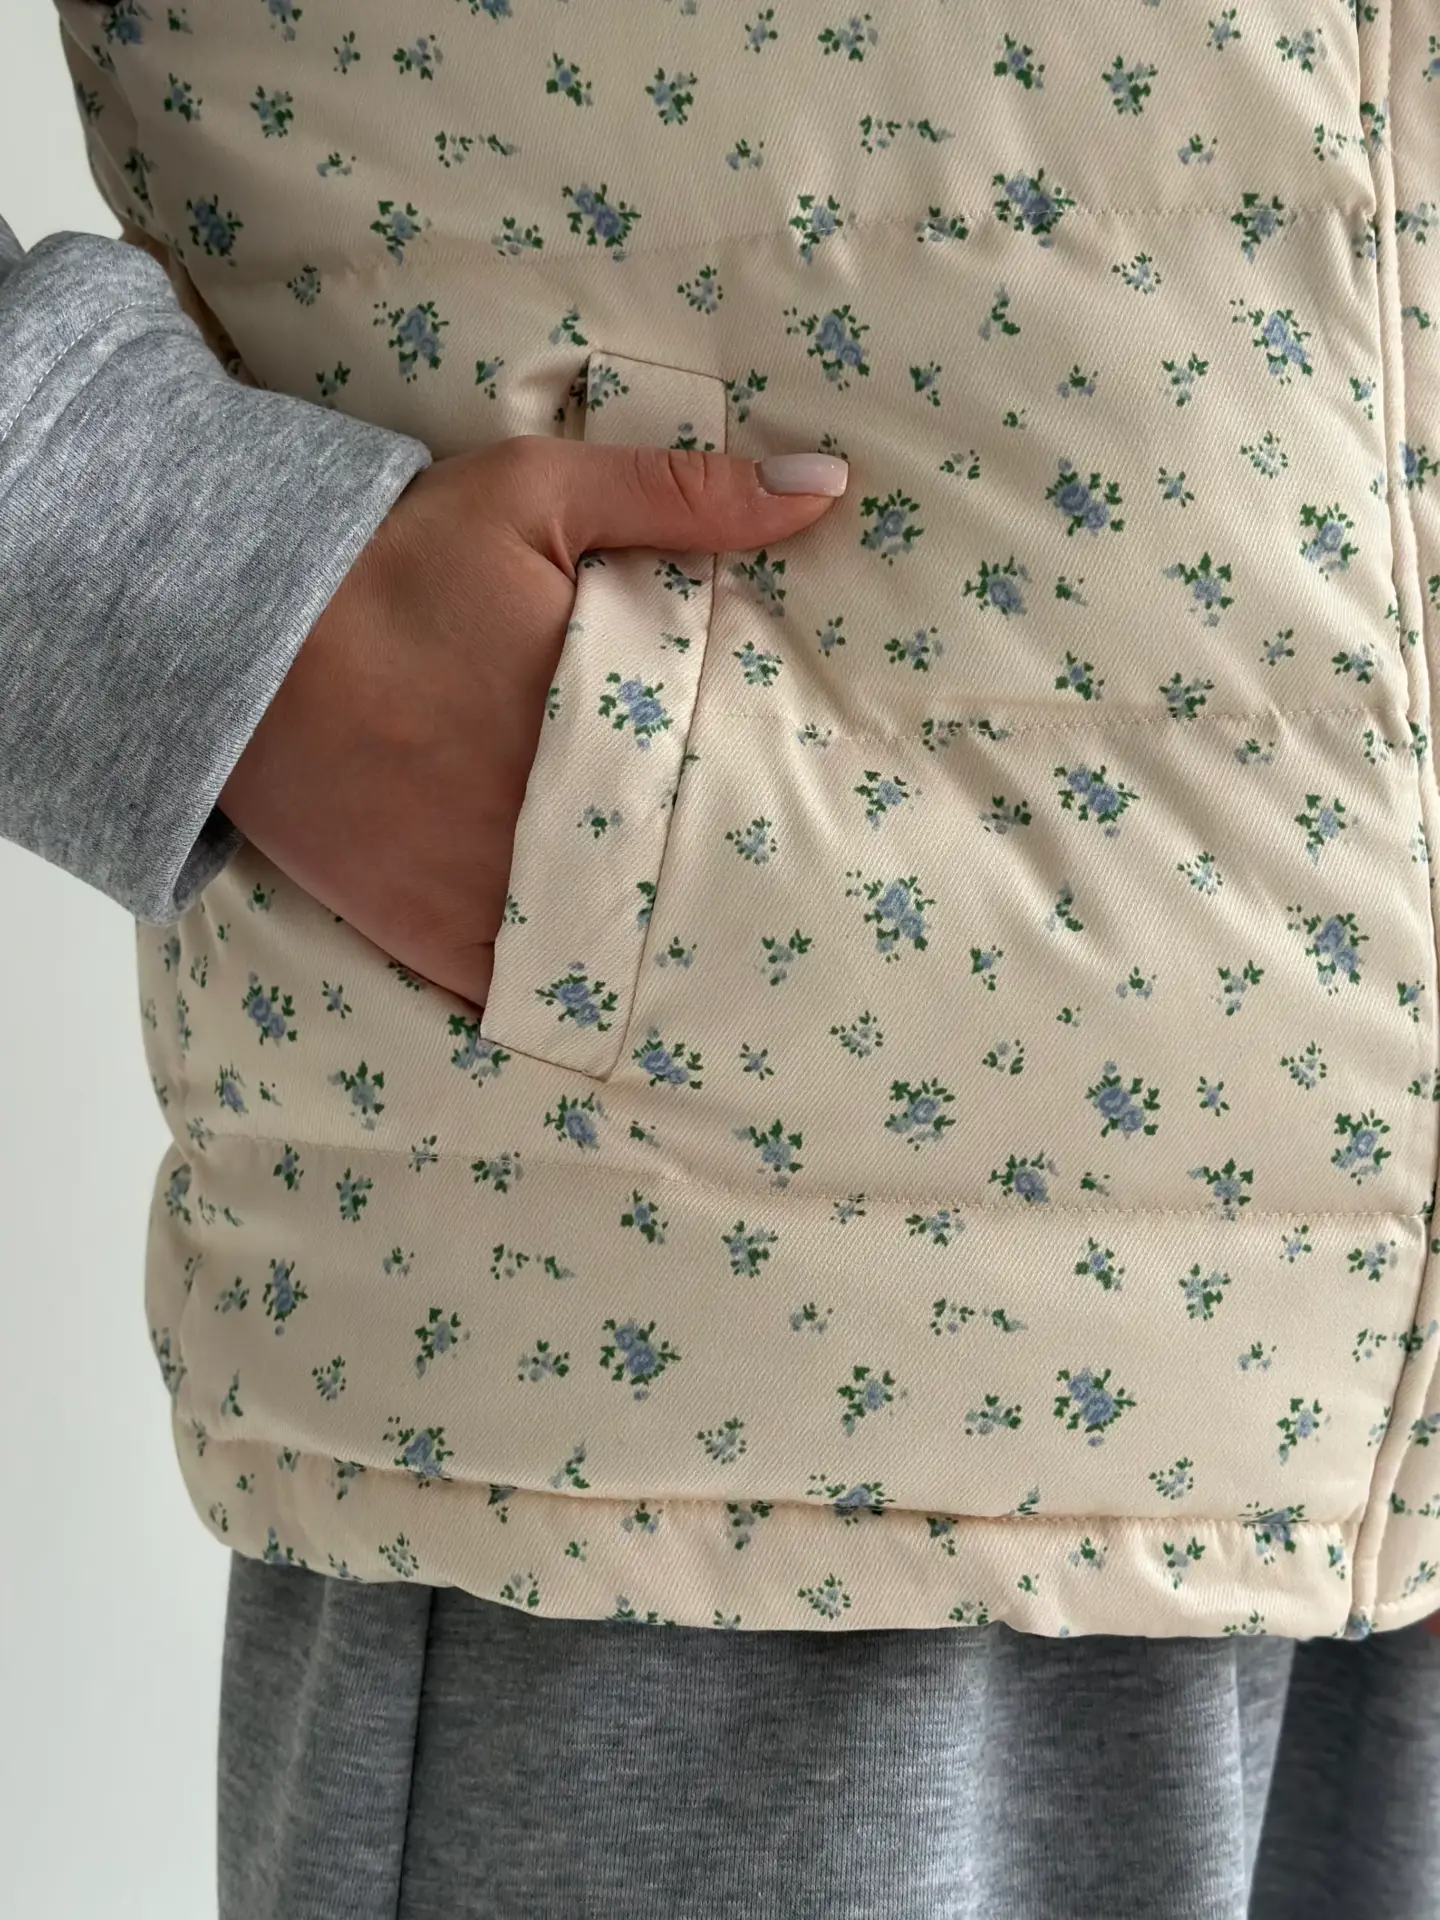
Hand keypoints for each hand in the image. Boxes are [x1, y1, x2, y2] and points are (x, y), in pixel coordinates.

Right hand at [217, 437, 845, 1006]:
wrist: (231, 628)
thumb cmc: (390, 559)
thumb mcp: (539, 495)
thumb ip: (683, 496)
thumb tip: (828, 489)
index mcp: (605, 723)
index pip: (725, 789)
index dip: (773, 816)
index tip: (813, 833)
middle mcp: (559, 823)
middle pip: (675, 882)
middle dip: (729, 897)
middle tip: (790, 921)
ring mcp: (491, 891)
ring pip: (609, 954)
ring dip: (657, 959)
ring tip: (725, 982)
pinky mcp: (426, 932)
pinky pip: (516, 996)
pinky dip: (562, 1002)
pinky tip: (614, 1018)